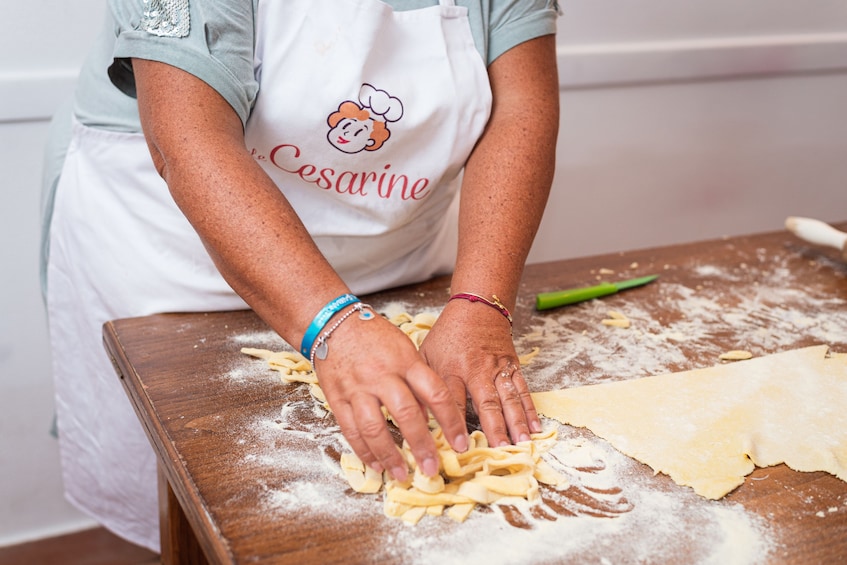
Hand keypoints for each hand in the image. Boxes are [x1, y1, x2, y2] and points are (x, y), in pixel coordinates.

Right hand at [312, 310, 468, 480]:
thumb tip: (431, 415)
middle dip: (421, 445)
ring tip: (402, 475)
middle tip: (432, 469)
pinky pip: (350, 430)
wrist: (333, 324)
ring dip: (390, 456)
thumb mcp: (405, 349)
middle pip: (406, 414)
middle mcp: (382, 375)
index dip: (450, 421)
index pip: (435, 392)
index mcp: (405, 361)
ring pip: (374, 428)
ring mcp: (357, 388)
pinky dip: (364, 451)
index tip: (460, 443)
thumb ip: (418, 380)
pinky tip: (376, 465)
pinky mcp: (337, 398)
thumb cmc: (375, 336)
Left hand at [418, 299, 541, 446]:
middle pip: (486, 402)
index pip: (452, 401)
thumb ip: (420, 384)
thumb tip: (414, 417)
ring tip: (522, 443)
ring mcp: (497, 368)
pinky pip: (523, 390)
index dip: (455, 424)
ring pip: (509, 398)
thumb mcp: (425, 355)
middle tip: (500, 450)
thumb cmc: (447, 336)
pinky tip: (535, 428)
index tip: (459, 447)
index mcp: (450, 369)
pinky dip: (530, 410)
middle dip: (494, 427)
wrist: (476, 308)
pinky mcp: (512, 366)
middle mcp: (476, 370)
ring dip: (516, 422)